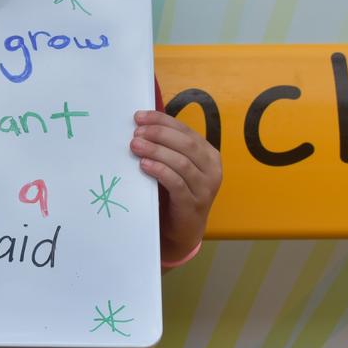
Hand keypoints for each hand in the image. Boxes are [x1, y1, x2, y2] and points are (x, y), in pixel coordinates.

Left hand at [130, 110, 220, 262]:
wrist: (182, 229)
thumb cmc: (175, 192)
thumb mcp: (175, 166)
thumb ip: (166, 147)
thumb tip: (140, 123)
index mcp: (208, 154)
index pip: (186, 130)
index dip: (162, 121)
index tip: (139, 117)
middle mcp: (212, 169)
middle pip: (186, 144)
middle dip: (158, 134)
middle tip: (136, 133)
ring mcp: (205, 188)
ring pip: (181, 162)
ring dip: (156, 151)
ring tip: (135, 146)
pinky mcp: (194, 204)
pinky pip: (177, 183)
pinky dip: (159, 170)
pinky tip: (144, 165)